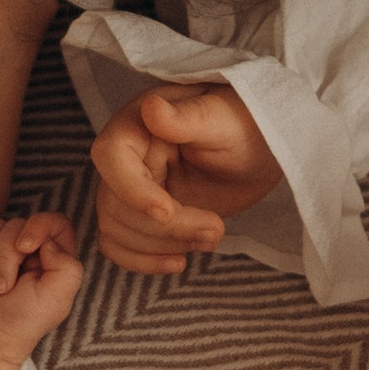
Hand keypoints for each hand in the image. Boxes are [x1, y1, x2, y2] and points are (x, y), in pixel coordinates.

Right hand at [0, 212, 84, 369]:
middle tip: (3, 288)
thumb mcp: (56, 300)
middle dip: (4, 256)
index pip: (54, 221)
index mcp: (57, 257)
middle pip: (16, 225)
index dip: (38, 226)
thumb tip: (48, 242)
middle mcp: (32, 249)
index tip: (25, 247)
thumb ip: (67, 267)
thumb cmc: (23, 322)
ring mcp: (3, 249)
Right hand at [89, 82, 282, 273]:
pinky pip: (118, 244)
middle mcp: (126, 156)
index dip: (133, 191)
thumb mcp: (223, 120)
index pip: (110, 156)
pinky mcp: (141, 216)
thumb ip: (187, 117)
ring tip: (211, 238)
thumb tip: (152, 108)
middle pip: (114, 204)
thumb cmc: (243, 124)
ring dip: (160, 246)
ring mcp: (130, 188)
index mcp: (138, 123)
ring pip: (115, 229)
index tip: (168, 211)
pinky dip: (144, 261)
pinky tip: (180, 261)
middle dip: (164, 228)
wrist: (258, 150)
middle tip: (215, 228)